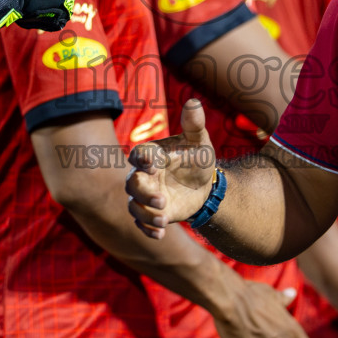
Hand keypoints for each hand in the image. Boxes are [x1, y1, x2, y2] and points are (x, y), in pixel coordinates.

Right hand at [127, 100, 218, 238]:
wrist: (205, 185)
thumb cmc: (197, 158)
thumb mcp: (200, 142)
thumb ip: (194, 125)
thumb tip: (194, 102)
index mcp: (151, 155)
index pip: (138, 155)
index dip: (142, 160)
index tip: (153, 165)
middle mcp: (143, 175)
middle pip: (131, 184)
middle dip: (144, 193)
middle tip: (162, 200)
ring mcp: (146, 196)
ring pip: (134, 205)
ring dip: (145, 214)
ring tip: (162, 220)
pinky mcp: (152, 212)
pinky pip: (142, 223)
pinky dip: (148, 229)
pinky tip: (160, 234)